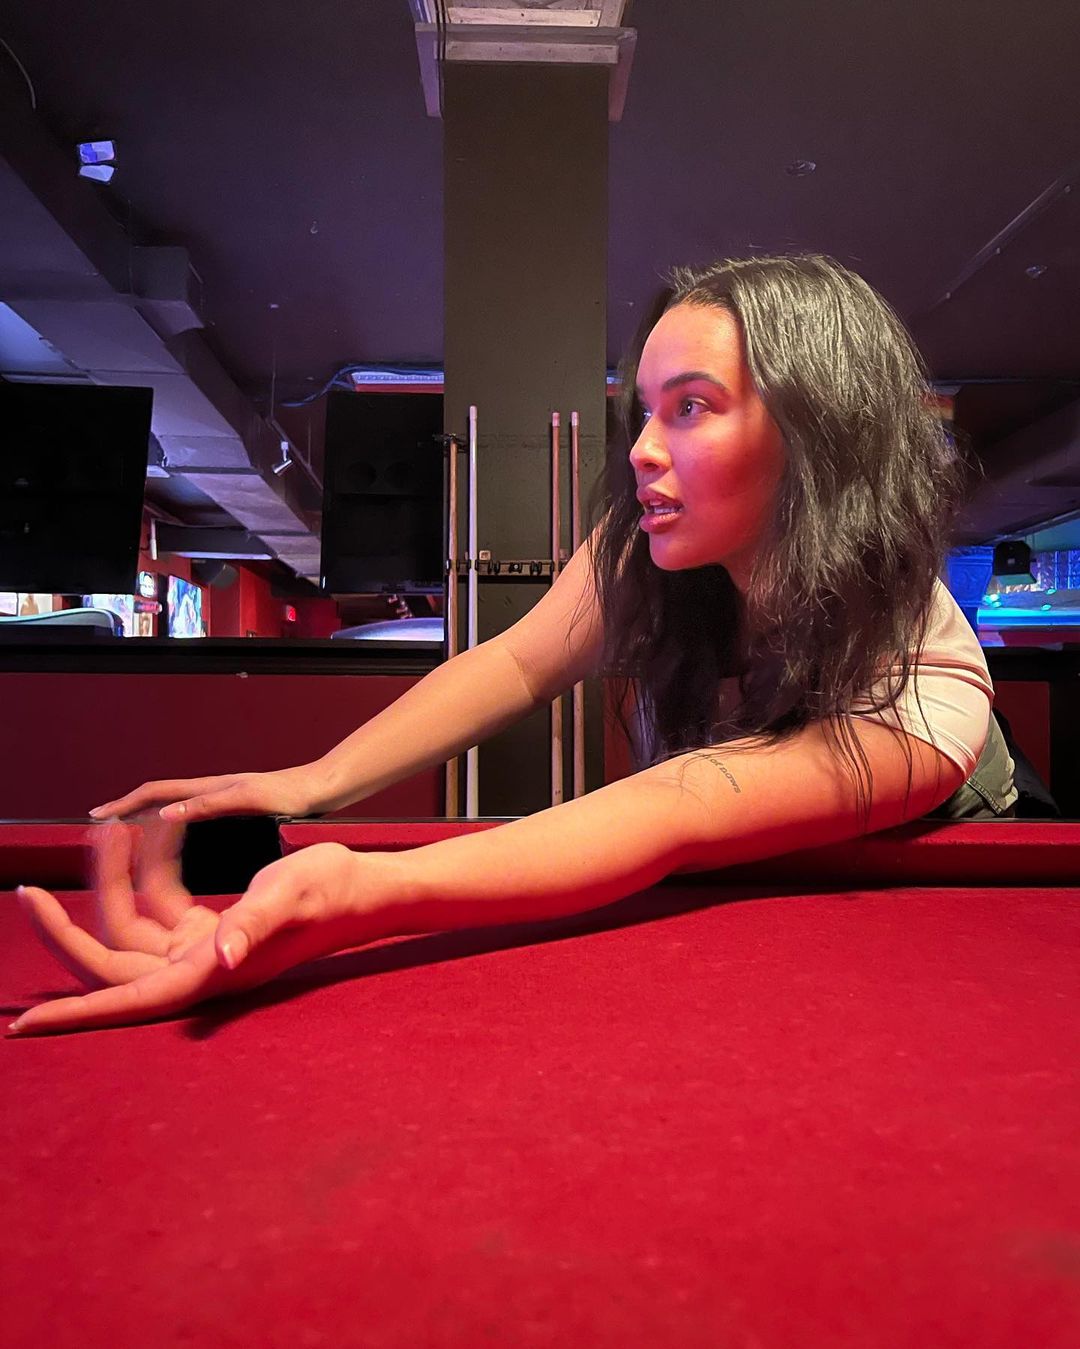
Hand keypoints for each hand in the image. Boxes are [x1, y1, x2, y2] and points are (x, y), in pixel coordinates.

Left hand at [9, 820, 401, 1035]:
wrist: (363, 886)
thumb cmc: (331, 890)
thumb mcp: (289, 894)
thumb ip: (253, 922)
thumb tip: (222, 956)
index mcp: (206, 973)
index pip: (125, 1001)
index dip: (74, 1014)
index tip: (23, 1024)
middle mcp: (195, 970)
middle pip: (110, 959)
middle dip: (66, 926)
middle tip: (26, 890)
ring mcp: (199, 951)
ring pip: (129, 924)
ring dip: (111, 880)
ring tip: (109, 828)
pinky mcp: (207, 931)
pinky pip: (157, 905)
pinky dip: (146, 872)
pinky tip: (150, 836)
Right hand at [88, 763, 326, 823]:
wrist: (322, 791)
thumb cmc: (291, 796)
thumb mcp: (247, 800)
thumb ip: (208, 805)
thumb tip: (165, 813)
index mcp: (211, 787)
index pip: (157, 792)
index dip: (126, 803)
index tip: (99, 815)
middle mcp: (213, 790)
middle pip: (160, 796)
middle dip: (129, 807)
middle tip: (103, 823)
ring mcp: (224, 799)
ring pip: (175, 804)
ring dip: (148, 813)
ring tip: (128, 831)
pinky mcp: (237, 810)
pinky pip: (193, 813)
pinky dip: (172, 822)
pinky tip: (175, 838)